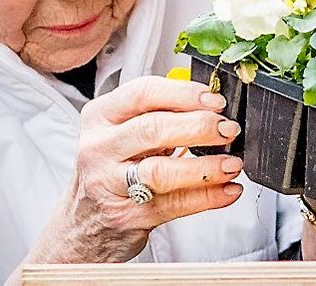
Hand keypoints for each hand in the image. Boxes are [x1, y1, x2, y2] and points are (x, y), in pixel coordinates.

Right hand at [27, 77, 243, 263]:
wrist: (83, 222)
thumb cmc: (111, 168)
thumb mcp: (121, 132)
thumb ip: (158, 113)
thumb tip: (210, 104)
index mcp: (100, 117)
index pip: (143, 93)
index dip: (184, 94)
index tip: (215, 100)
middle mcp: (99, 148)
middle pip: (153, 129)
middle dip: (199, 127)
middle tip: (228, 129)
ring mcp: (110, 184)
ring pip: (161, 172)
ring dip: (206, 167)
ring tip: (231, 163)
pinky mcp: (127, 216)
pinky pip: (174, 204)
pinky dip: (208, 197)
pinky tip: (228, 189)